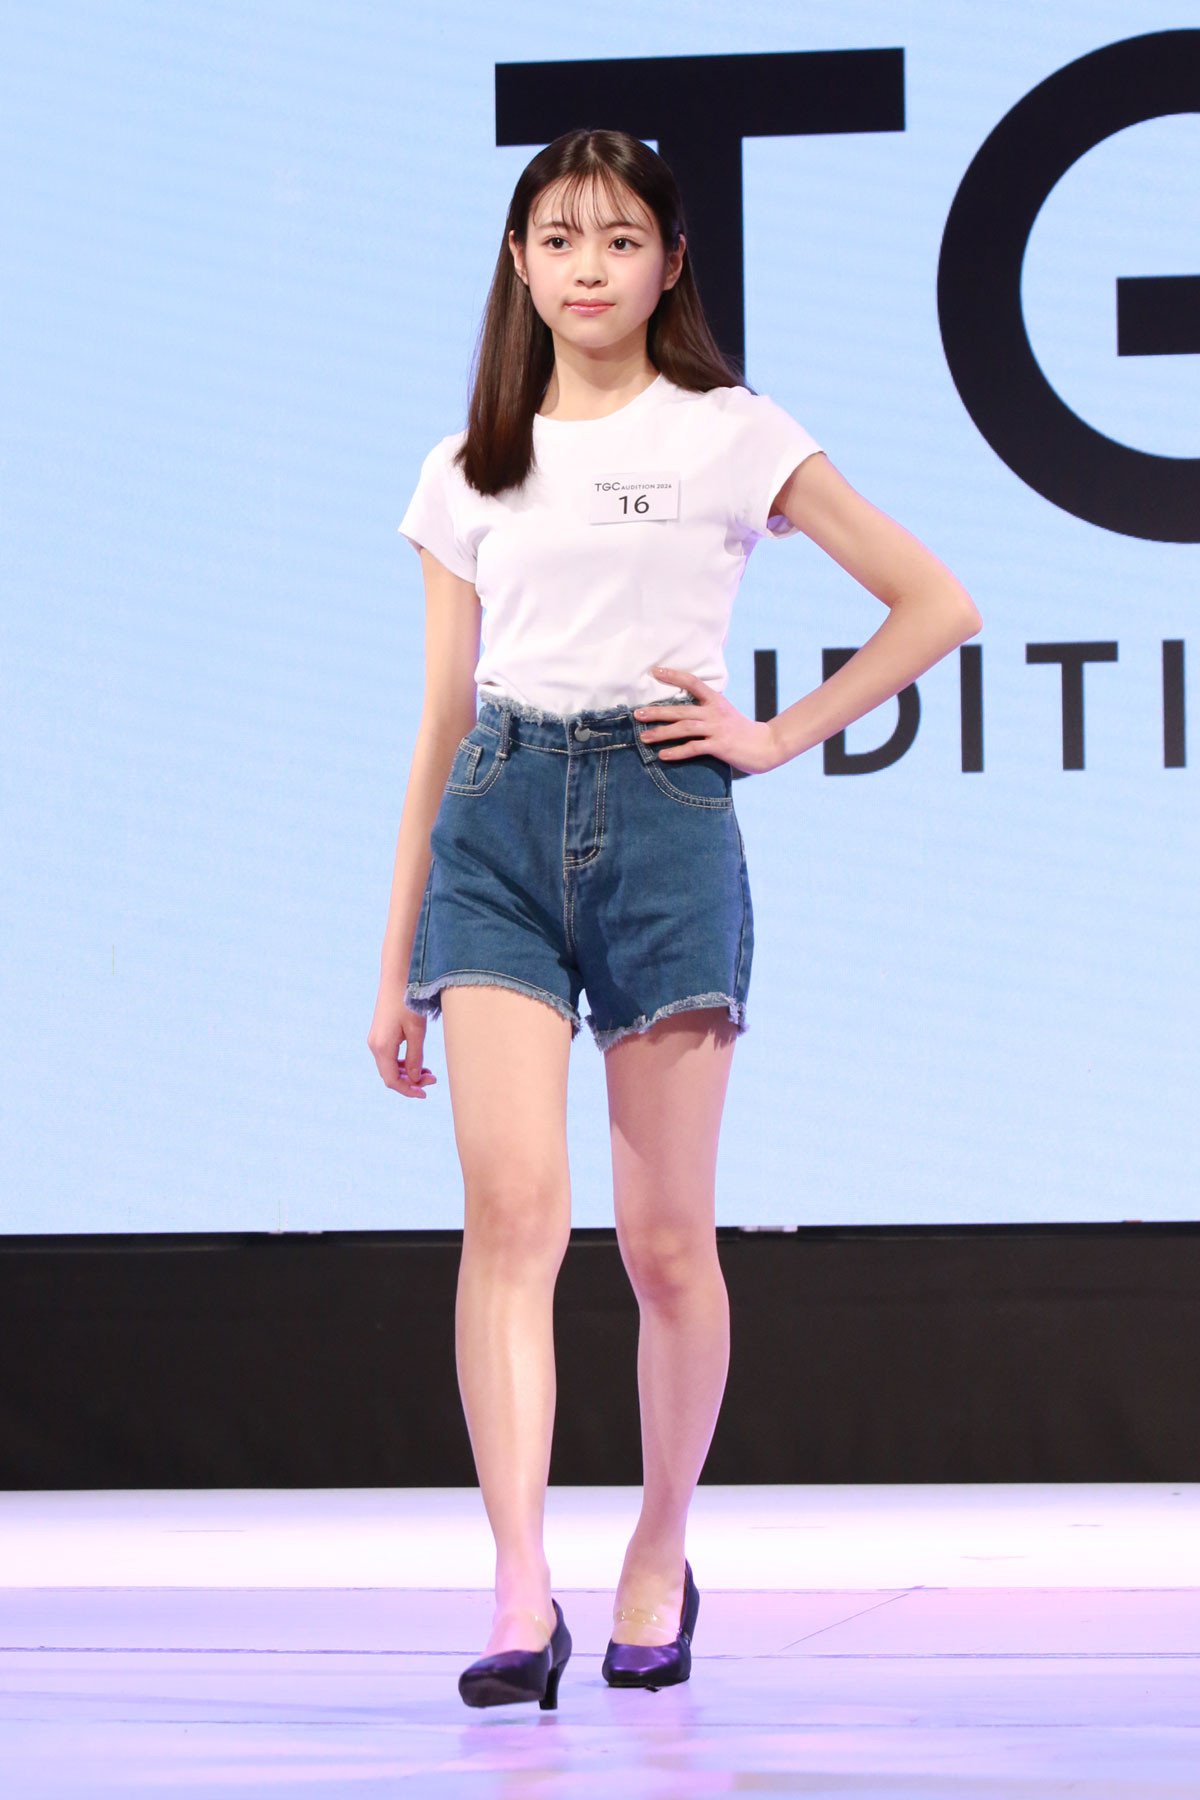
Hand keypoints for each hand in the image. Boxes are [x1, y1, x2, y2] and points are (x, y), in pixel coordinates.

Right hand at [367, 981, 438, 1098]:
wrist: (397, 977)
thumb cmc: (408, 1002)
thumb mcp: (416, 1032)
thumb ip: (415, 1058)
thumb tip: (413, 1079)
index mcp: (382, 1047)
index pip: (391, 1080)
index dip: (408, 1090)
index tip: (425, 1093)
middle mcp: (374, 1045)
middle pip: (390, 1075)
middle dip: (410, 1081)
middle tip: (433, 1079)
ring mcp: (376, 1039)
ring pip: (390, 1066)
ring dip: (407, 1072)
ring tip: (428, 1072)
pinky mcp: (380, 1033)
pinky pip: (389, 1056)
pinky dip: (403, 1062)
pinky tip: (417, 1061)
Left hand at [635, 666, 783, 775]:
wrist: (764, 745)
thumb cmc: (740, 730)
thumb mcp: (724, 712)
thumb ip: (705, 708)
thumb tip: (680, 709)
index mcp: (716, 700)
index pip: (693, 682)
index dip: (674, 676)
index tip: (655, 671)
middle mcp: (715, 712)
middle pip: (681, 710)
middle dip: (657, 712)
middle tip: (638, 715)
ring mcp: (717, 729)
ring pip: (684, 728)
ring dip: (662, 733)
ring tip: (644, 738)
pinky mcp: (720, 746)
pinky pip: (694, 748)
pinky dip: (677, 752)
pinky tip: (663, 755)